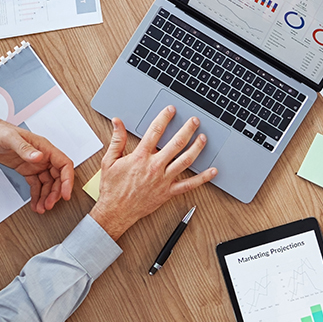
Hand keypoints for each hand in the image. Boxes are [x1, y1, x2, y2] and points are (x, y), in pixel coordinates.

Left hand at [0, 109, 73, 212]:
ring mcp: (35, 164)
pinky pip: (36, 185)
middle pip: (57, 178)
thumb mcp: (10, 139)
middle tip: (48, 205)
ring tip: (41, 208)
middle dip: (55, 193)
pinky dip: (37, 195)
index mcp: (44, 147)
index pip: (64, 165)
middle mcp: (42, 156)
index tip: (65, 194)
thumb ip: (25, 148)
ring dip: (45, 197)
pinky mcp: (27, 170)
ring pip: (47, 184)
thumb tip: (39, 157)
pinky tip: (35, 203)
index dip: (67, 180)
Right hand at [88, 107, 216, 239]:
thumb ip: (117, 140)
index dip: (164, 118)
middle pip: (176, 144)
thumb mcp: (109, 161)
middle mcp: (154, 167)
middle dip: (187, 129)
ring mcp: (163, 180)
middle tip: (194, 121)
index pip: (155, 131)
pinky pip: (189, 185)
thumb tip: (117, 122)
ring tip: (203, 138)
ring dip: (196, 148)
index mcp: (140, 157)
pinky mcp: (168, 192)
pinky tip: (212, 171)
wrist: (116, 211)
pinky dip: (203, 178)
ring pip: (185, 161)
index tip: (171, 110)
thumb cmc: (113, 188)